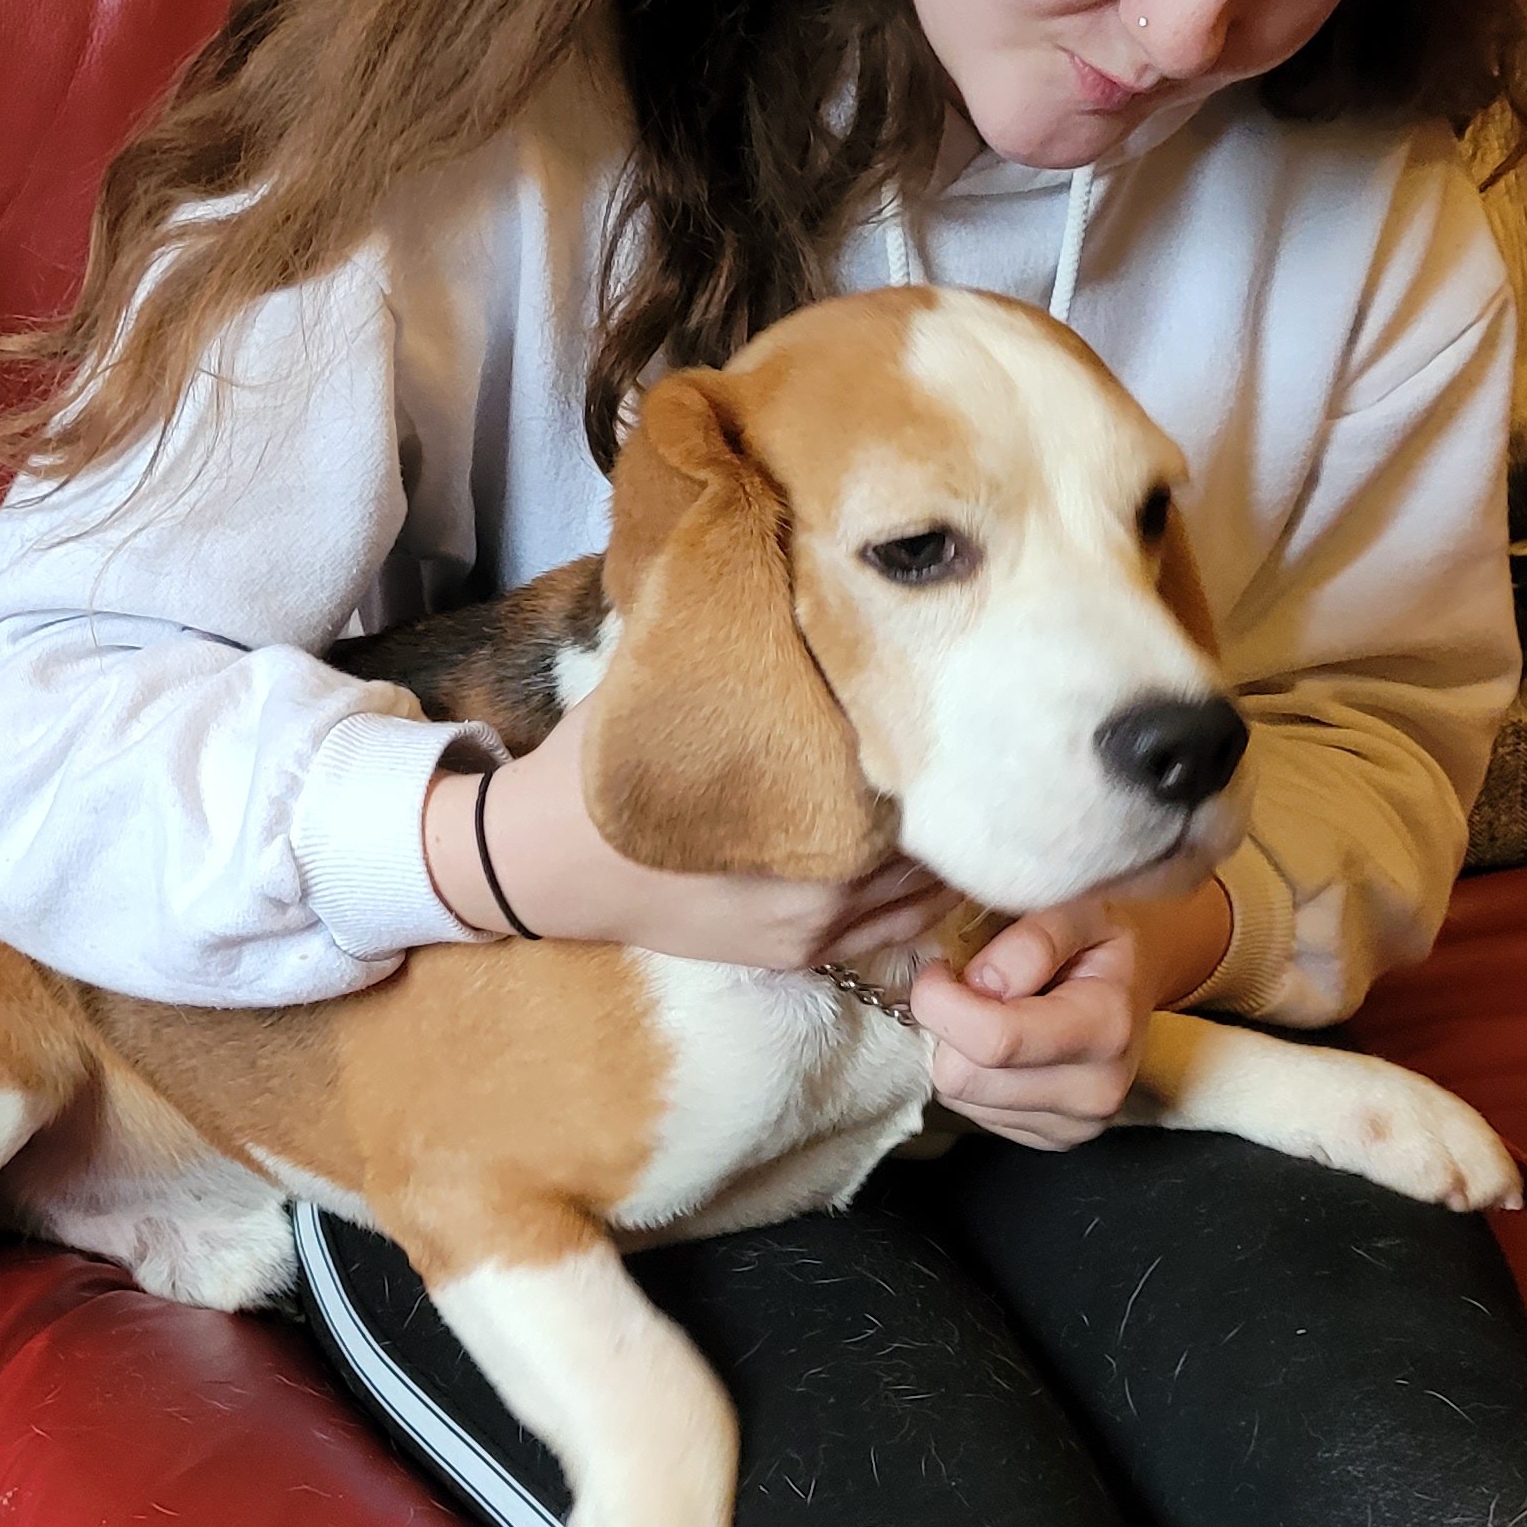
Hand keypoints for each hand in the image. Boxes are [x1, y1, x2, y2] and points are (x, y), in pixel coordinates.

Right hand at [422, 696, 961, 971]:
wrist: (542, 863)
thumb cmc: (607, 771)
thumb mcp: (677, 687)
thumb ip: (754, 648)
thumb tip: (802, 568)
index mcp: (809, 816)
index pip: (917, 786)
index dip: (947, 744)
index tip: (965, 703)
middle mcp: (824, 888)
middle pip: (934, 846)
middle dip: (955, 801)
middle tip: (984, 750)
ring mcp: (810, 932)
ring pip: (922, 898)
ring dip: (946, 854)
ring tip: (969, 800)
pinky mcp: (793, 957)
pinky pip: (892, 934)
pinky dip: (921, 899)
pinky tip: (936, 861)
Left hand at [913, 880, 1234, 1152]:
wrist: (1142, 983)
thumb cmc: (1107, 941)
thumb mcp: (1081, 911)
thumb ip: (1031, 943)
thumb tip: (979, 985)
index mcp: (1105, 1029)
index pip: (993, 1040)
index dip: (941, 1001)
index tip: (941, 970)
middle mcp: (1095, 1092)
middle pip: (963, 1078)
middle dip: (948, 1029)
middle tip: (969, 991)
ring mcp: (1075, 1126)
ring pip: (959, 1099)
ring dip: (959, 1053)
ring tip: (997, 1016)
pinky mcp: (1053, 1140)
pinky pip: (974, 1114)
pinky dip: (977, 1077)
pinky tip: (1008, 1048)